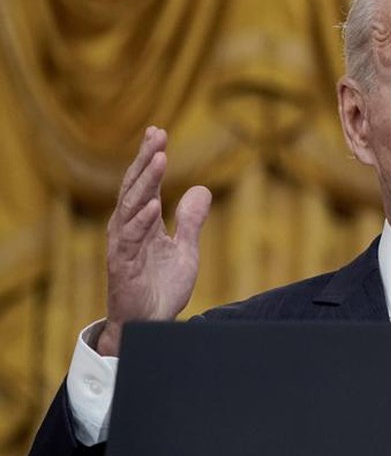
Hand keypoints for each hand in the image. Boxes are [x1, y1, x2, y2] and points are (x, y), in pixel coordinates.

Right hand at [97, 127, 211, 355]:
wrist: (151, 324)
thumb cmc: (160, 288)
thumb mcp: (185, 250)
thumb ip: (190, 221)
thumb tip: (201, 189)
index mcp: (141, 223)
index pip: (144, 183)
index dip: (150, 158)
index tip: (158, 131)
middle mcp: (128, 229)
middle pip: (135, 187)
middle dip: (146, 159)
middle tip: (157, 134)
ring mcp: (123, 247)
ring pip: (131, 208)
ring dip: (145, 183)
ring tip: (159, 158)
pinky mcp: (123, 267)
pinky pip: (131, 240)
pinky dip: (142, 221)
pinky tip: (153, 205)